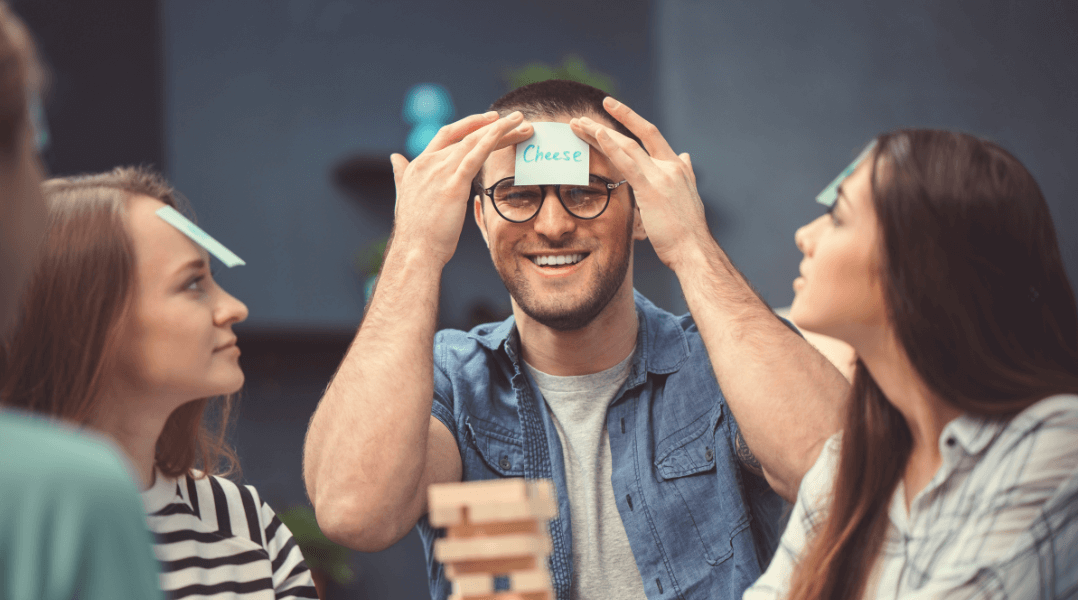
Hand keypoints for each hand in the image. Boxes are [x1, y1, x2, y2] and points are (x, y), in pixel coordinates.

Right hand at [389, 111, 532, 265]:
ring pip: (475, 141)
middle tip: (518, 119)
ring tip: (524, 123)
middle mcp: (429, 163)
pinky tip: (507, 132)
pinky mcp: (453, 184)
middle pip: (468, 136)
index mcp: (419, 164)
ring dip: (502, 130)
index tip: (491, 119)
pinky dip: (492, 140)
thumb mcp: (406, 195)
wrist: (414, 251)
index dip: (470, 124)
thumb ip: (402, 174)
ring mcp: (440, 171)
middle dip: (495, 126)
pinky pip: (475, 155)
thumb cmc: (414, 231)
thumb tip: (395, 158)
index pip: (448, 134)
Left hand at [570, 97, 710, 272]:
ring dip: (600, 132)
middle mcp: (670, 166)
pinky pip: (627, 163)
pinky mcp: (651, 189)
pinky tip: (598, 134)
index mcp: (676, 167)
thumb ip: (685, 173)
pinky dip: (611, 147)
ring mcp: (661, 176)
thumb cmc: (687, 231)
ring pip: (627, 145)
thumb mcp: (688, 195)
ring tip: (579, 124)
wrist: (694, 250)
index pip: (651, 135)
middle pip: (635, 136)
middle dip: (611, 122)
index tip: (613, 108)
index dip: (632, 119)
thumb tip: (684, 155)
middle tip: (587, 115)